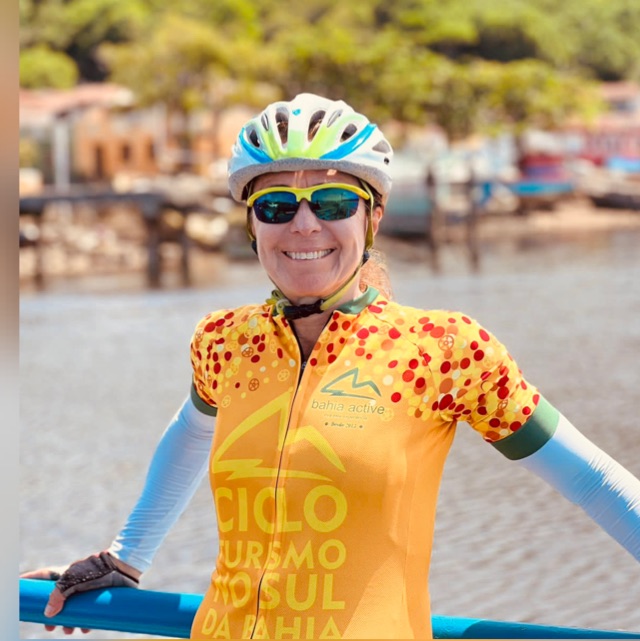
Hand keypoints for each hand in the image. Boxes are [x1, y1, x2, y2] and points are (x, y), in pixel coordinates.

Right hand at [21, 553, 140, 634]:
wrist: (122, 566)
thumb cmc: (96, 568)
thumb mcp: (72, 580)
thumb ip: (57, 596)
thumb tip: (49, 615)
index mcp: (63, 574)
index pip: (41, 577)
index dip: (31, 584)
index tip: (21, 594)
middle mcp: (73, 581)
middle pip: (57, 601)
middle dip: (53, 617)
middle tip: (51, 628)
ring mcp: (86, 588)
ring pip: (73, 609)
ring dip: (69, 623)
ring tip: (70, 631)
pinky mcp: (98, 595)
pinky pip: (89, 612)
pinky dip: (86, 622)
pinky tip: (86, 628)